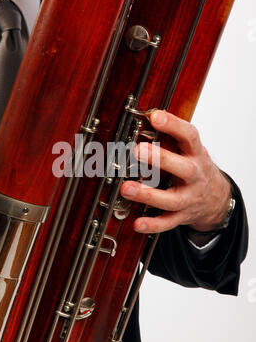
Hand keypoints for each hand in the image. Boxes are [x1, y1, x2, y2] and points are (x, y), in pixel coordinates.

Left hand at [120, 110, 231, 233]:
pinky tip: (137, 223)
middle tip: (137, 150)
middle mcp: (195, 175)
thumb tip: (145, 118)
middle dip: (160, 159)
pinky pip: (167, 222)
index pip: (189, 136)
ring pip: (171, 199)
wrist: (215, 197)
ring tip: (126, 188)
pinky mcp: (182, 216)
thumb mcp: (189, 149)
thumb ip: (170, 136)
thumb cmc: (194, 166)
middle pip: (182, 168)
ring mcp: (189, 197)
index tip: (155, 116)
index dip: (173, 125)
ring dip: (148, 195)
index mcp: (196, 153)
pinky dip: (152, 224)